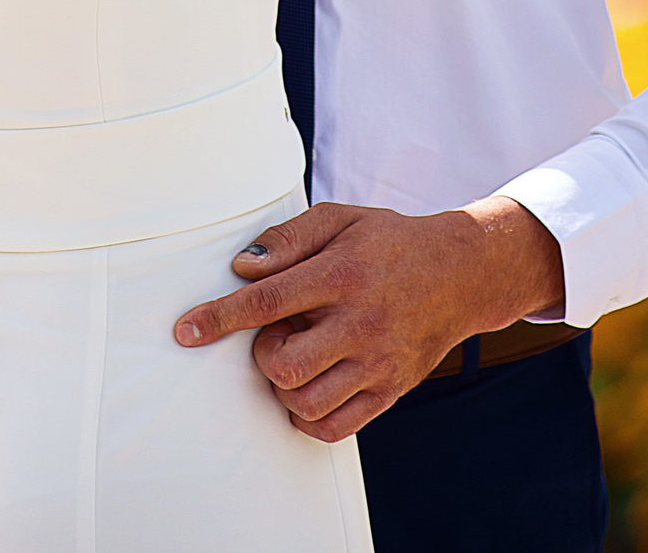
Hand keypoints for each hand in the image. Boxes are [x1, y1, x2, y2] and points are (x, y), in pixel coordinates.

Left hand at [170, 197, 563, 441]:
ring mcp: (377, 363)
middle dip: (263, 353)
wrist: (461, 273)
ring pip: (305, 402)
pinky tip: (308, 387)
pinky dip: (307, 416)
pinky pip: (335, 427)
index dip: (219, 318)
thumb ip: (288, 239)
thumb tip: (242, 269)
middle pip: (283, 364)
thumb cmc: (390, 243)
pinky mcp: (390, 390)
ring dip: (284, 385)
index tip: (186, 331)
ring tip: (297, 356)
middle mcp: (360, 323)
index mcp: (342, 275)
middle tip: (277, 333)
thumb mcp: (341, 219)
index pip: (267, 301)